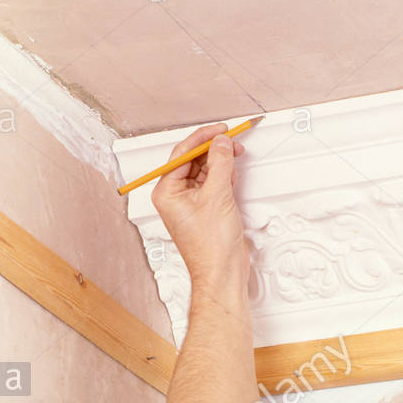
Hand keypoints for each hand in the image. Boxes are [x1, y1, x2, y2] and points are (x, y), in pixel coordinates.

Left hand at [151, 123, 247, 291]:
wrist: (222, 272)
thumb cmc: (210, 247)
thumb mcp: (217, 196)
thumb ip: (220, 164)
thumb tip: (221, 143)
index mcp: (167, 192)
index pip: (182, 154)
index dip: (202, 138)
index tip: (220, 130)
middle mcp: (175, 196)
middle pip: (194, 161)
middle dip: (214, 150)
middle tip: (232, 141)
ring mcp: (191, 203)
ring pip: (206, 171)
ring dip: (221, 162)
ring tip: (236, 155)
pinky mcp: (206, 209)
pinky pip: (214, 184)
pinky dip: (225, 176)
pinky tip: (234, 174)